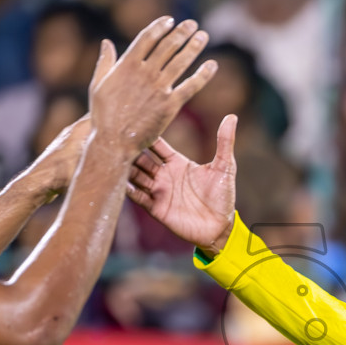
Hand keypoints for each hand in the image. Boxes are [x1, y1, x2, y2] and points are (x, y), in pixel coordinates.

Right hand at [89, 17, 215, 156]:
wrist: (113, 142)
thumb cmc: (103, 116)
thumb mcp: (98, 85)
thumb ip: (105, 62)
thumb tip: (106, 43)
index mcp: (127, 65)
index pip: (147, 38)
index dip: (160, 26)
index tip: (170, 20)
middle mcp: (145, 73)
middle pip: (167, 46)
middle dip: (181, 32)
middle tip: (192, 24)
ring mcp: (159, 88)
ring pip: (181, 61)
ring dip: (194, 46)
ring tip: (203, 35)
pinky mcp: (170, 105)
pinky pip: (191, 86)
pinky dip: (203, 75)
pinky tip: (212, 65)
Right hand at [127, 114, 238, 255]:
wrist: (220, 227)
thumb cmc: (223, 197)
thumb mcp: (224, 167)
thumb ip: (225, 142)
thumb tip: (232, 117)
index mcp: (178, 163)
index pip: (156, 145)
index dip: (147, 134)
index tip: (136, 121)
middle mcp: (164, 175)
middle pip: (142, 159)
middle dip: (131, 150)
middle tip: (116, 138)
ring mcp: (159, 191)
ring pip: (136, 176)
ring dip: (126, 168)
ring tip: (113, 157)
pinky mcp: (156, 208)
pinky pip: (138, 197)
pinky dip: (129, 190)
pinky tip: (121, 182)